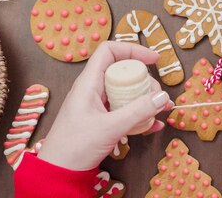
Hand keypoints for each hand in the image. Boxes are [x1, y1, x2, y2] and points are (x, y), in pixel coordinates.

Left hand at [38, 42, 173, 170]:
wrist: (58, 171)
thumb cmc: (76, 145)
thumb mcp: (110, 127)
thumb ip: (138, 111)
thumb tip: (163, 96)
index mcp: (89, 82)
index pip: (110, 51)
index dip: (132, 50)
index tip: (153, 60)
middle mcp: (93, 89)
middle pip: (123, 71)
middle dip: (145, 80)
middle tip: (158, 96)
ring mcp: (98, 104)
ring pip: (126, 92)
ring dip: (145, 99)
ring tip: (162, 110)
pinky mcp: (102, 119)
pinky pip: (124, 109)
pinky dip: (140, 115)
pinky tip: (153, 126)